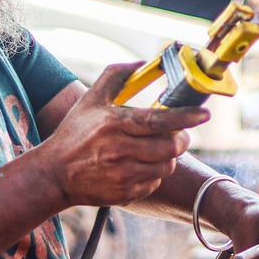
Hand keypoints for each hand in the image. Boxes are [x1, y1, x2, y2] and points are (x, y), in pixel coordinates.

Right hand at [39, 63, 208, 206]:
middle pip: (170, 147)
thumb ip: (115, 77)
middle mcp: (121, 150)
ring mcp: (123, 174)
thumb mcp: (90, 100)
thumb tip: (140, 64)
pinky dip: (154, 174)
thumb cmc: (74, 134)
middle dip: (181, 139)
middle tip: (178, 134)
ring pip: (166, 166)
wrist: (54, 174)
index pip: (159, 120)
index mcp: (116, 124)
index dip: (185, 117)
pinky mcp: (125, 194)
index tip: (204, 114)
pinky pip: (155, 183)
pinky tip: (140, 166)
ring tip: (156, 149)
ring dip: (168, 157)